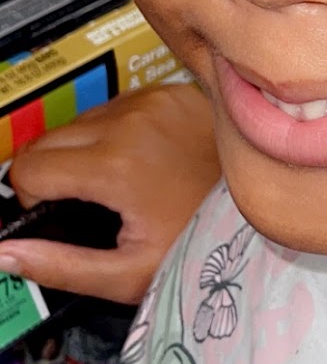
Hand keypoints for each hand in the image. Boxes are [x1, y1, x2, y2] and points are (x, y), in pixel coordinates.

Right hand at [0, 83, 219, 304]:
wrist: (264, 209)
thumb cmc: (206, 241)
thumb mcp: (129, 272)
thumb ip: (58, 266)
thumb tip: (6, 255)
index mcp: (115, 166)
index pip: (28, 168)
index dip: (33, 198)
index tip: (58, 213)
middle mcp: (131, 122)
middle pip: (47, 140)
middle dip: (53, 174)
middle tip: (87, 204)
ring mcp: (152, 101)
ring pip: (79, 120)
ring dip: (83, 149)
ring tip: (119, 184)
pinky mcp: (169, 92)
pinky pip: (117, 105)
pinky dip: (115, 130)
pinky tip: (141, 159)